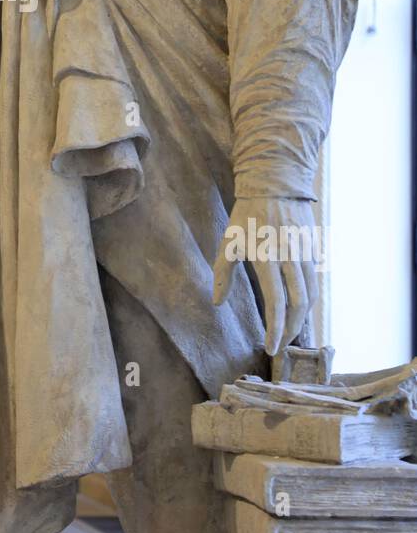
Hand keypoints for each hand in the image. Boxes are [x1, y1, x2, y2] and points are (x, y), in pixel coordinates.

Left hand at [213, 197, 319, 355]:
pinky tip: (297, 311)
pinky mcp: (312, 251)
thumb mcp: (229, 241)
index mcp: (267, 256)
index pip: (276, 302)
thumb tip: (218, 303)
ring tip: (288, 332)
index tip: (271, 347)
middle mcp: (289, 257)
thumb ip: (222, 274)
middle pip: (298, 305)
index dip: (275, 328)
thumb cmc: (247, 216)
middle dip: (290, 330)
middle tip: (281, 345)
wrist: (275, 185)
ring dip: (301, 319)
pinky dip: (308, 302)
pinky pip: (314, 283)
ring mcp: (304, 254)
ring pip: (311, 296)